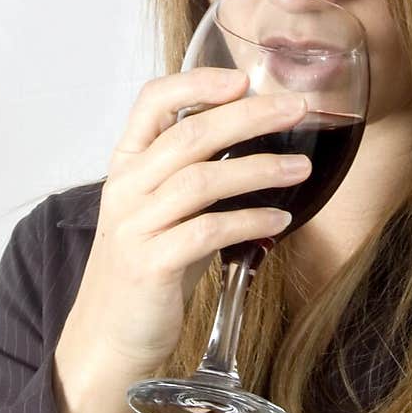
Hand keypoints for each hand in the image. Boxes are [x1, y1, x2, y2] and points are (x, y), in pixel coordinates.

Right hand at [58, 68, 310, 386]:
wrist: (110, 335)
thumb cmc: (150, 263)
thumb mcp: (162, 205)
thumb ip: (192, 167)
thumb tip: (257, 128)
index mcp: (127, 163)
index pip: (152, 101)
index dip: (197, 83)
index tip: (243, 77)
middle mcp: (125, 188)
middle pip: (189, 136)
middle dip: (249, 116)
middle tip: (296, 108)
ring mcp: (135, 226)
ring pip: (201, 180)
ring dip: (260, 169)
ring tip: (301, 167)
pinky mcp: (151, 265)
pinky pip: (208, 231)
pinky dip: (250, 221)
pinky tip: (280, 219)